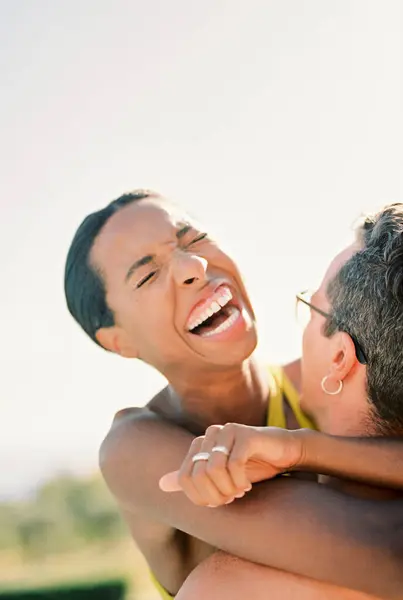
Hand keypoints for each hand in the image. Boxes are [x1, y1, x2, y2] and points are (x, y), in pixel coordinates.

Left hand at [159, 423, 303, 506]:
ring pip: (214, 470)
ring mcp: (227, 431)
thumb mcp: (220, 476)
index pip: (185, 478)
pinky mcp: (245, 434)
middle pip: (198, 475)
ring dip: (227, 488)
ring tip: (240, 491)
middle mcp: (211, 433)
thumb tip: (160, 484)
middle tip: (231, 499)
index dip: (200, 497)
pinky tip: (247, 484)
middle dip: (214, 495)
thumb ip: (193, 479)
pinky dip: (239, 480)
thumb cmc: (253, 465)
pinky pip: (234, 464)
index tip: (218, 502)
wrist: (285, 453)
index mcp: (200, 443)